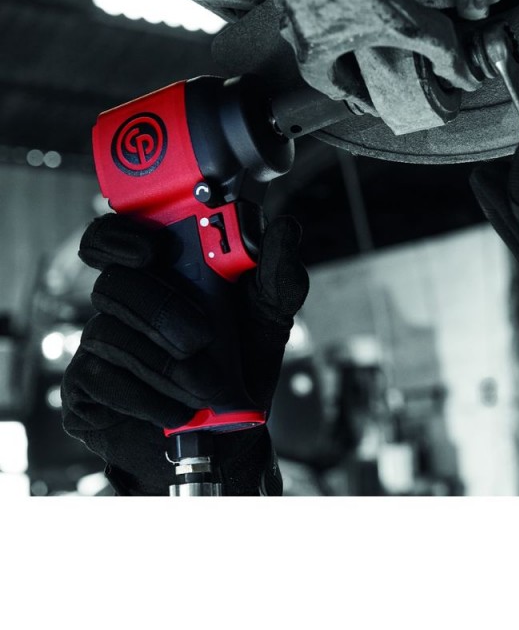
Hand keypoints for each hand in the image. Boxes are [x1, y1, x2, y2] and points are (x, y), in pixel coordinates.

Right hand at [61, 213, 308, 495]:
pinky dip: (148, 398)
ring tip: (207, 389)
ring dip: (165, 365)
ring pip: (108, 333)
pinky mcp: (86, 388)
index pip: (114, 235)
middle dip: (160, 311)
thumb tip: (285, 228)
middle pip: (113, 283)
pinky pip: (99, 379)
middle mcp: (124, 302)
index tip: (151, 251)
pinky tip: (180, 412)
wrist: (231, 438)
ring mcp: (101, 344)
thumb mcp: (271, 318)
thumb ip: (277, 274)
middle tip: (201, 338)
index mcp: (161, 272)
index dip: (120, 235)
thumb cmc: (243, 363)